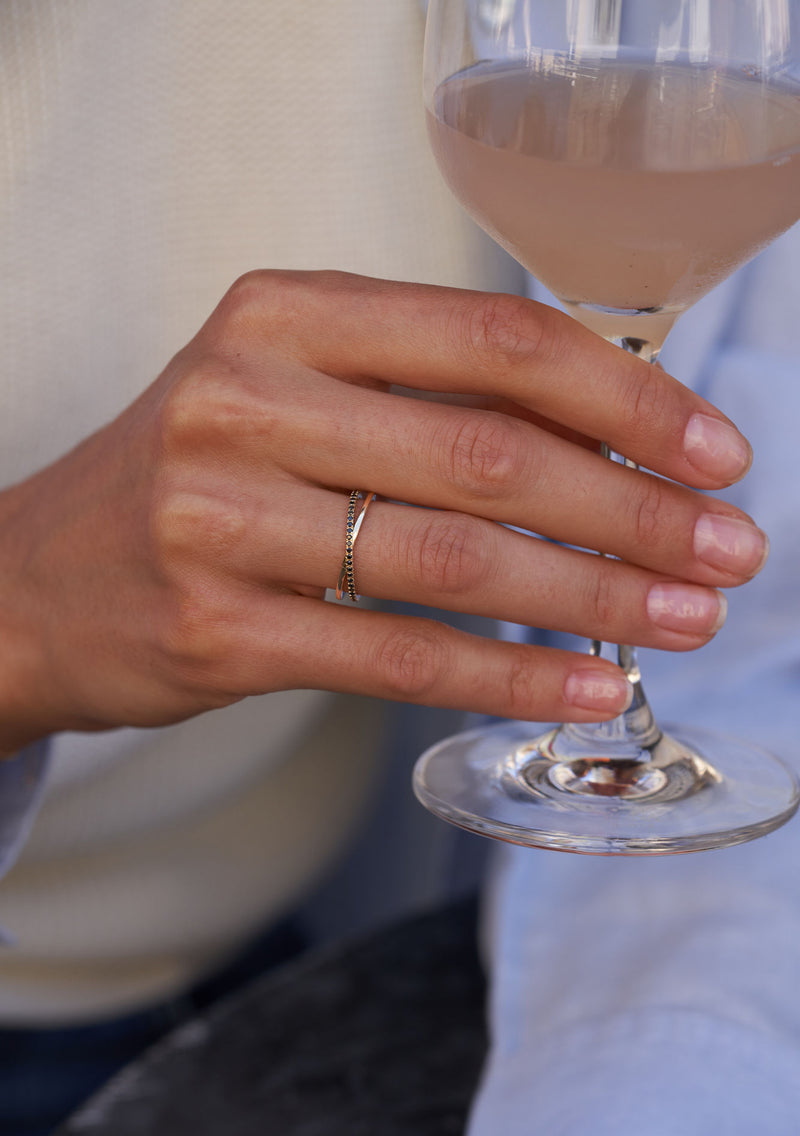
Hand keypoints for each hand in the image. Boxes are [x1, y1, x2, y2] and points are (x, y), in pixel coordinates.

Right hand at [0, 271, 762, 754]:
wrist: (38, 579)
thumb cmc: (198, 478)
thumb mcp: (294, 392)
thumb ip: (429, 398)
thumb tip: (611, 445)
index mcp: (284, 313)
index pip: (492, 338)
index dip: (626, 399)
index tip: (716, 451)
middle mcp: (246, 398)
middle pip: (490, 451)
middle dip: (636, 510)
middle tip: (729, 552)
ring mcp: (221, 517)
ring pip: (455, 559)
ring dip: (595, 597)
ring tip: (684, 620)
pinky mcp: (218, 629)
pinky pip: (400, 656)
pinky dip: (510, 676)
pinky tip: (588, 689)